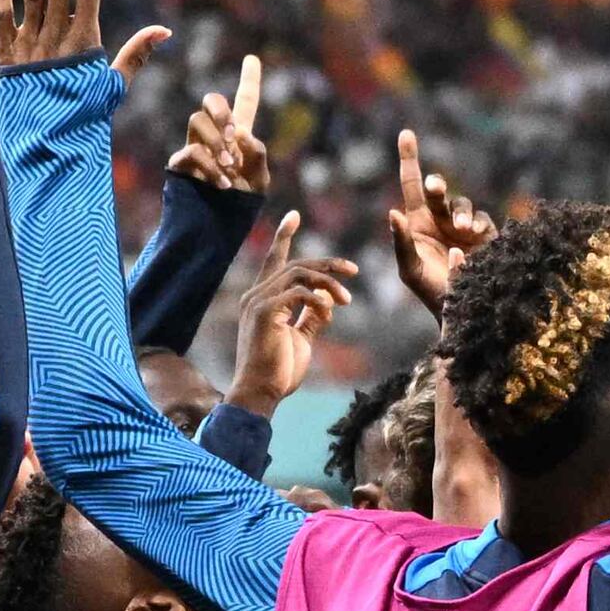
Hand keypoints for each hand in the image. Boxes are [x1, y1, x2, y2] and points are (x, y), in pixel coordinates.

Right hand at [174, 55, 274, 195]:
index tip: (252, 58)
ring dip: (216, 141)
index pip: (245, 101)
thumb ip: (257, 153)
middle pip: (210, 100)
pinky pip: (191, 151)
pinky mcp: (180, 164)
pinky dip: (211, 166)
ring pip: (196, 120)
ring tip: (229, 168)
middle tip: (233, 133)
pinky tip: (223, 183)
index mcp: (239, 136)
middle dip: (220, 109)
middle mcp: (215, 136)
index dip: (249, 80)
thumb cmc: (241, 205)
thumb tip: (238, 132)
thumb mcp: (260, 179)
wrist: (218, 230)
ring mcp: (194, 148)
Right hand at [228, 212, 361, 415]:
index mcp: (262, 298)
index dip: (283, 236)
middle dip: (327, 263)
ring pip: (298, 273)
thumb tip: (328, 299)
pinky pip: (298, 293)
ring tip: (347, 299)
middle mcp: (256, 295)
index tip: (293, 216)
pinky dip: (319, 300)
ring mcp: (257, 302)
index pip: (275, 261)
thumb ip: (311, 317)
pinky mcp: (263, 312)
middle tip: (353, 270)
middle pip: (295, 263)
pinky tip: (330, 314)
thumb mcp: (301, 339)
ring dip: (328, 282)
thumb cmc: (279, 371)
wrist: (262, 394)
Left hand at [384, 129, 494, 314]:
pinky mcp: (486, 236)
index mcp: (418, 222)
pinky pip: (482, 221)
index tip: (406, 133)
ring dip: (461, 213)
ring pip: (463, 204)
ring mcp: (464, 226)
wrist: (461, 310)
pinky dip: (477, 225)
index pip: (412, 184)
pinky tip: (472, 237)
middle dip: (437, 186)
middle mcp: (441, 219)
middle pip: (438, 191)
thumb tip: (392, 212)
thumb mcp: (410, 268)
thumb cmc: (431, 290)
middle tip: (435, 188)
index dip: (409, 158)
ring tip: (460, 231)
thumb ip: (401, 241)